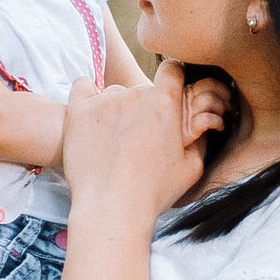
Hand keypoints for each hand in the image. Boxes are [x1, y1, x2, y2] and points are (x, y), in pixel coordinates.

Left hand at [61, 61, 223, 222]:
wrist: (111, 209)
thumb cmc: (152, 193)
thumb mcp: (191, 168)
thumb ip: (198, 139)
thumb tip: (201, 124)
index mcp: (166, 104)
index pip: (172, 69)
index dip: (170, 78)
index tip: (165, 92)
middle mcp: (136, 94)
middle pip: (140, 88)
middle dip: (141, 107)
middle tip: (136, 138)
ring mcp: (105, 100)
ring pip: (113, 93)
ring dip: (115, 109)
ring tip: (112, 142)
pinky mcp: (79, 110)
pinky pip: (82, 86)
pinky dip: (86, 96)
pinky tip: (90, 115)